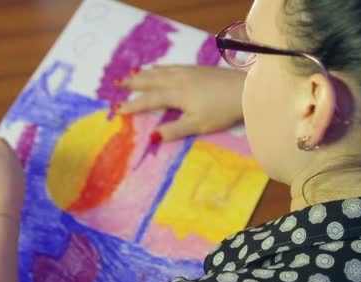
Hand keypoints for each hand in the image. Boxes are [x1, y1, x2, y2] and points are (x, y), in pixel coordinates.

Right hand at [119, 65, 245, 140]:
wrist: (244, 90)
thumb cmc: (221, 110)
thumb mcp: (197, 125)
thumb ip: (174, 130)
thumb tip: (151, 137)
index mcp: (175, 94)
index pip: (148, 100)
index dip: (132, 105)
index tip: (117, 109)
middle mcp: (177, 79)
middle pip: (150, 80)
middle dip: (133, 83)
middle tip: (116, 83)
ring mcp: (187, 72)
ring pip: (160, 71)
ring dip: (144, 73)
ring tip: (132, 74)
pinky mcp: (196, 68)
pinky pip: (171, 66)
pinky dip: (160, 68)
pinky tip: (159, 68)